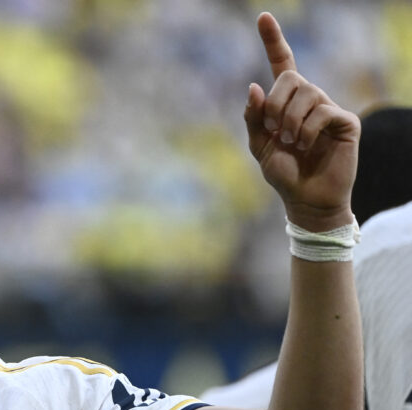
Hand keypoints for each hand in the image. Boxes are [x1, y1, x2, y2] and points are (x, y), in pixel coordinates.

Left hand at [244, 12, 359, 230]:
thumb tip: (254, 86)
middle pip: (291, 79)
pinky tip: (306, 145)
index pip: (282, 65)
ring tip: (291, 142)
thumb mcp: (260, 146)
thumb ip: (254, 118)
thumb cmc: (284, 174)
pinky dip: (307, 131)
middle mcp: (310, 100)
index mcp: (287, 103)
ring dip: (290, 121)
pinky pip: (322, 112)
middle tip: (274, 130)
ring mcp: (328, 109)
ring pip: (307, 93)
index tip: (262, 16)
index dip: (273, 40)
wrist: (306, 200)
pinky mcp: (345, 122)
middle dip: (275, 104)